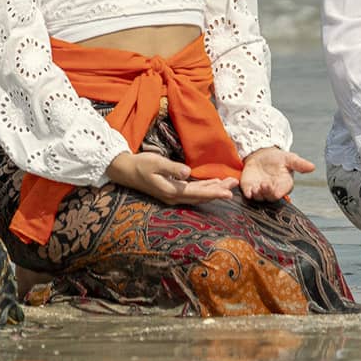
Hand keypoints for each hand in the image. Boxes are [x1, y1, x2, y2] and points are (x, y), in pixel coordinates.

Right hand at [107, 150, 238, 205]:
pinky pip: (192, 191)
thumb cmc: (140, 165)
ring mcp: (173, 195)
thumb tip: (188, 172)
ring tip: (228, 183)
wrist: (126, 171)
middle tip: (235, 184)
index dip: (214, 193)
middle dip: (218, 190)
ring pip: (198, 194)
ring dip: (213, 189)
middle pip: (201, 195)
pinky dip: (204, 187)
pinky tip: (212, 184)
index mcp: (171, 191)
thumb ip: (172, 168)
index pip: (197, 193)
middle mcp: (174, 196)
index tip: (229, 193)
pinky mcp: (172, 190)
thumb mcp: (155, 163)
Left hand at [240, 146, 314, 200]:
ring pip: (260, 198)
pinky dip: (248, 194)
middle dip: (267, 193)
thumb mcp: (289, 158)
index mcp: (284, 185)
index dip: (278, 191)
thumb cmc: (277, 158)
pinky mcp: (250, 189)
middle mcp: (273, 191)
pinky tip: (248, 190)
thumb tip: (312, 167)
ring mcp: (261, 191)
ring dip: (258, 194)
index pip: (282, 192)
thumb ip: (299, 164)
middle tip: (264, 185)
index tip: (274, 187)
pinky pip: (249, 196)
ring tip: (256, 187)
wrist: (260, 154)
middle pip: (270, 197)